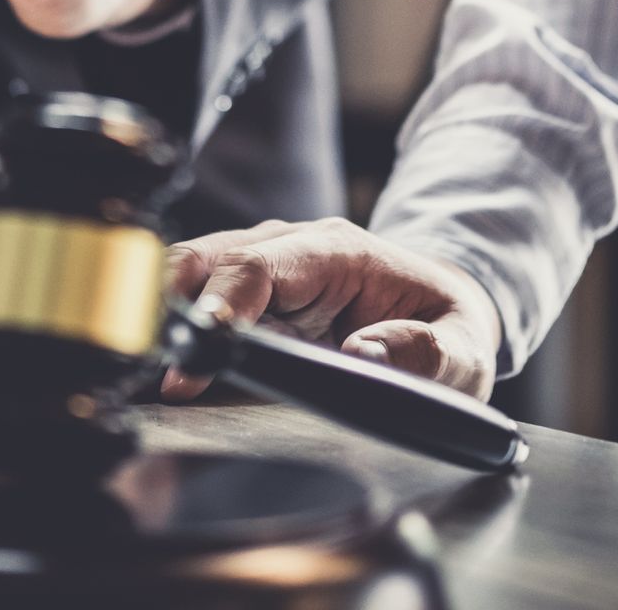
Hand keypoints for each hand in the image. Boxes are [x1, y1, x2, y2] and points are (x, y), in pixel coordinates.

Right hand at [162, 217, 502, 401]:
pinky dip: (175, 326)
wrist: (442, 311)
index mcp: (337, 251)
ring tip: (152, 369)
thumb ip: (430, 353)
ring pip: (190, 272)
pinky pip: (197, 296)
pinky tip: (165, 364)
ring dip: (165, 316)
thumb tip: (365, 355)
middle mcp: (290, 247)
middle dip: (172, 306)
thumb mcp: (465, 350)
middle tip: (157, 366)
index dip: (221, 305)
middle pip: (208, 259)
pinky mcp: (249, 293)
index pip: (260, 266)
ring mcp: (264, 266)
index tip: (196, 353)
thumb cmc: (448, 329)